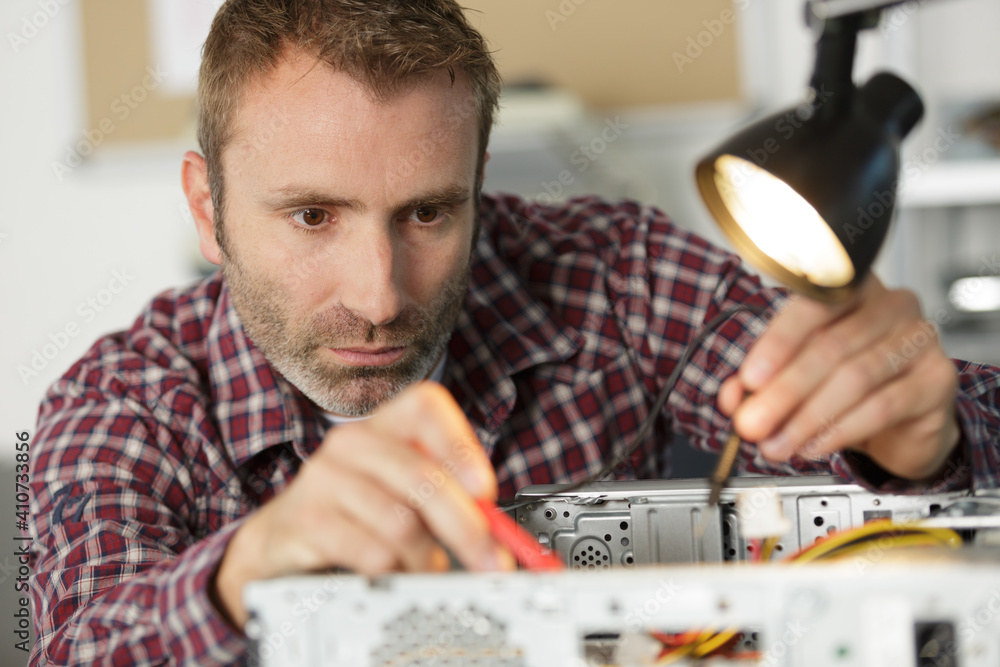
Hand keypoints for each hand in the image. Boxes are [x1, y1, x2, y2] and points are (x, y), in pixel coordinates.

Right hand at [212, 382, 513, 629]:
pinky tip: (391, 571)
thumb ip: (452, 500)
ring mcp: (323, 478)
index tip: (484, 491)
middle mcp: (352, 442)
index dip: (460, 447)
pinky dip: (393, 570)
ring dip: (425, 557)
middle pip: (423, 477)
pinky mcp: (306, 520)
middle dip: (466, 527)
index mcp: (383, 424)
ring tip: (426, 566)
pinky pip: (371, 551)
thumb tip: (499, 533)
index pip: (425, 405)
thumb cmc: (355, 511)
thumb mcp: (405, 494)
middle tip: (489, 560)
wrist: (281, 538)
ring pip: (400, 522)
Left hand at [718, 276, 960, 481]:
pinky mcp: (937, 380)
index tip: (749, 379)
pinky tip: (815, 444)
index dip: (777, 343)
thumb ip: (764, 381)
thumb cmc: (851, 383)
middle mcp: (890, 305)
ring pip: (854, 377)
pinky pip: (883, 406)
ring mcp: (919, 339)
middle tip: (753, 423)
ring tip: (778, 442)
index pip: (812, 304)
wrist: (907, 417)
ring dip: (807, 417)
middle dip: (784, 392)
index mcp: (852, 287)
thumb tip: (733, 398)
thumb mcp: (799, 375)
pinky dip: (841, 429)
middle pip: (829, 346)